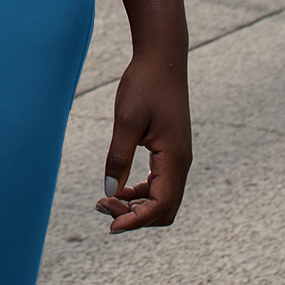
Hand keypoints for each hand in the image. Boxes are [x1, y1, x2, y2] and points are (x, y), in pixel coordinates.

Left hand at [95, 48, 190, 231]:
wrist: (162, 57)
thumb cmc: (144, 84)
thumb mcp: (126, 121)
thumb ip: (118, 157)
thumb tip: (109, 192)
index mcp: (174, 158)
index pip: (160, 205)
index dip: (136, 221)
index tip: (110, 226)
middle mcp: (182, 162)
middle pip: (165, 209)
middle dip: (135, 216)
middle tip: (102, 206)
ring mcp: (179, 157)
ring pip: (163, 198)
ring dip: (137, 205)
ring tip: (106, 200)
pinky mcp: (172, 150)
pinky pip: (161, 183)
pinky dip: (142, 193)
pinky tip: (120, 187)